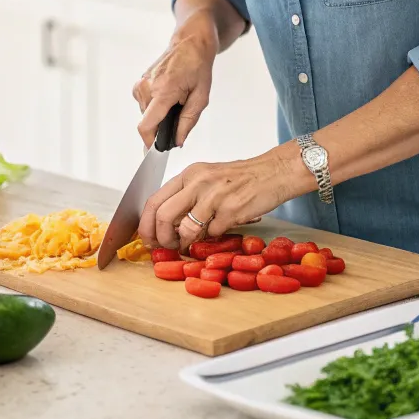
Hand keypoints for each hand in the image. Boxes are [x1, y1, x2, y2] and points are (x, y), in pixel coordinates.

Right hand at [133, 11, 217, 147]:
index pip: (146, 125)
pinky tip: (168, 94)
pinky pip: (145, 104)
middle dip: (162, 125)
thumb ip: (188, 122)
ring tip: (176, 99)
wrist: (190, 44)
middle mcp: (147, 87)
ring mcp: (141, 84)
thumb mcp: (201, 97)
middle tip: (179, 112)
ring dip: (160, 114)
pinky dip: (156, 106)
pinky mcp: (139, 83)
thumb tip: (177, 141)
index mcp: (163, 90)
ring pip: (146, 114)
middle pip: (148, 122)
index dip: (149, 143)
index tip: (155, 152)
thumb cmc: (197, 66)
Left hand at [138, 148, 310, 250]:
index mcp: (189, 174)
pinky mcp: (231, 210)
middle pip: (163, 215)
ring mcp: (215, 196)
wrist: (272, 172)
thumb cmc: (240, 178)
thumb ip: (187, 197)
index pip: (155, 199)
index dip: (146, 223)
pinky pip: (213, 234)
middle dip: (161, 237)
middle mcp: (198, 182)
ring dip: (187, 242)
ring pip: (187, 229)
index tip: (148, 237)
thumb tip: (166, 225)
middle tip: (167, 245)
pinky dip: (213, 238)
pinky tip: (221, 228)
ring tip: (193, 242)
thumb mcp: (207, 179)